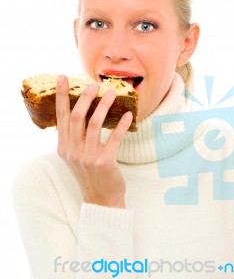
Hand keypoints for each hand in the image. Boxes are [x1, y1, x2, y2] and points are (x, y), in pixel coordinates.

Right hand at [55, 75, 132, 208]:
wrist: (100, 199)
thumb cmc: (89, 174)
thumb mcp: (75, 156)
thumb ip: (74, 137)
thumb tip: (80, 111)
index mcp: (64, 147)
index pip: (61, 116)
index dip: (63, 96)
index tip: (63, 78)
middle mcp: (73, 151)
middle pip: (77, 117)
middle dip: (85, 97)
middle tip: (94, 84)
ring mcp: (88, 157)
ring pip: (95, 124)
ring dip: (103, 106)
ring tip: (111, 93)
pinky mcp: (105, 162)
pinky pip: (114, 138)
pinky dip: (121, 125)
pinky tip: (128, 116)